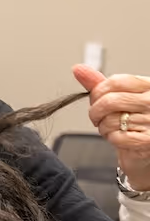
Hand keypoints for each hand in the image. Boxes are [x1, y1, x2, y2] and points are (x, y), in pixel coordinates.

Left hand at [73, 65, 149, 190]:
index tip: (96, 100)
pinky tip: (117, 138)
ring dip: (103, 127)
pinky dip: (110, 139)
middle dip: (95, 112)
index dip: (98, 92)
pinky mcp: (147, 141)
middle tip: (97, 118)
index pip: (116, 81)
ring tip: (110, 128)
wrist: (146, 151)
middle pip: (110, 101)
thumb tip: (78, 69)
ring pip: (110, 120)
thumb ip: (99, 84)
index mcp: (149, 86)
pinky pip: (116, 137)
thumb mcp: (119, 98)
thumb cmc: (133, 122)